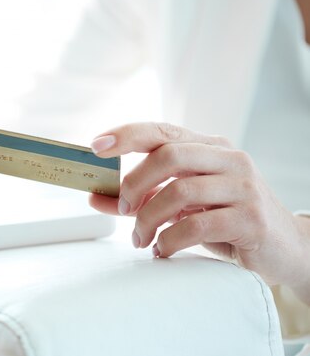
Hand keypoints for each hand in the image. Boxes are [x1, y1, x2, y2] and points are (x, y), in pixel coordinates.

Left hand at [88, 122, 309, 297]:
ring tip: (140, 239)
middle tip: (123, 208)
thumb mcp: (183, 205)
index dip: (126, 135)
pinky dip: (170, 240)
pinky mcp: (251, 219)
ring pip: (180, 192)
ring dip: (148, 219)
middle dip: (134, 183)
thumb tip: (96, 196)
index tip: (96, 145)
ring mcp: (243, 187)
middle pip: (168, 156)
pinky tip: (163, 250)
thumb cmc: (226, 220)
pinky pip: (197, 226)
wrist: (286, 248)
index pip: (162, 132)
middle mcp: (229, 159)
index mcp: (210, 147)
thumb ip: (142, 198)